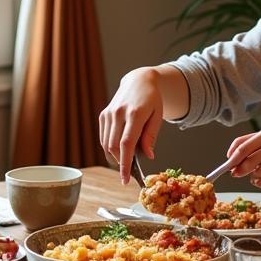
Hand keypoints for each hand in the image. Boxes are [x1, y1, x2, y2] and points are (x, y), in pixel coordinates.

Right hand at [98, 68, 162, 183]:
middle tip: (130, 171)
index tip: (125, 179)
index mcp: (135, 113)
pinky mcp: (103, 115)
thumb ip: (151, 136)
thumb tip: (148, 156)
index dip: (125, 164)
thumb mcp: (157, 116)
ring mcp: (108, 113)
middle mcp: (118, 113)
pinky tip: (120, 147)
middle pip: (114, 146)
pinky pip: (103, 138)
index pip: (126, 143)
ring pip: (106, 144)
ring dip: (116, 156)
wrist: (139, 81)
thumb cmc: (152, 99)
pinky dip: (110, 147)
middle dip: (121, 162)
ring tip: (128, 157)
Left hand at [225, 126, 260, 186]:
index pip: (243, 143)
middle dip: (238, 168)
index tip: (227, 162)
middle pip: (248, 158)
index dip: (232, 155)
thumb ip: (260, 144)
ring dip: (253, 176)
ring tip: (255, 176)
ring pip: (259, 170)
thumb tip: (236, 159)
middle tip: (235, 174)